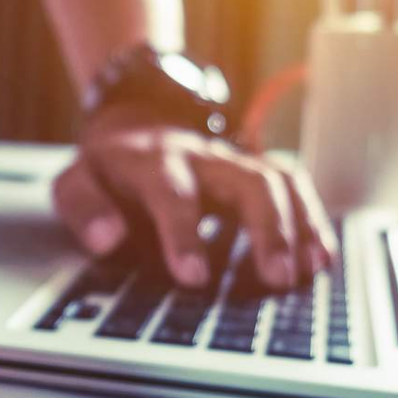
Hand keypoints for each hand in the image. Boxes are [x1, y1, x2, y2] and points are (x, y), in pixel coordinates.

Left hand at [54, 105, 337, 289]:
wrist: (137, 119)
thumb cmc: (108, 168)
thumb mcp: (76, 181)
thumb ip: (84, 208)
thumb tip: (107, 239)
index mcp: (152, 161)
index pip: (172, 192)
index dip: (184, 234)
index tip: (194, 277)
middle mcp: (201, 156)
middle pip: (247, 181)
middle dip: (267, 228)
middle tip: (276, 278)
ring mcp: (233, 160)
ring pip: (278, 180)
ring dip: (298, 227)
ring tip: (306, 272)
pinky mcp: (254, 168)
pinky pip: (292, 184)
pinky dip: (311, 220)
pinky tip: (321, 258)